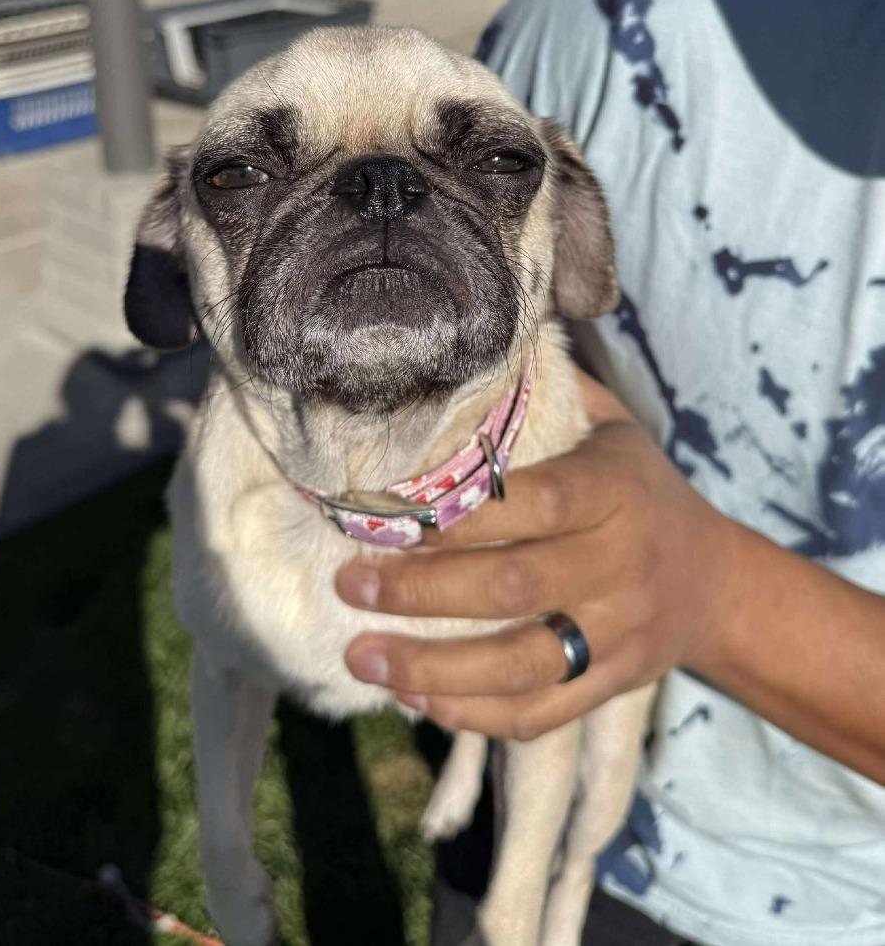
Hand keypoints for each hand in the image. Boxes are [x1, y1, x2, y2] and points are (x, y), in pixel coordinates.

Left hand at [336, 370, 742, 740]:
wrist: (713, 581)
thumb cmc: (636, 489)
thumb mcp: (611, 429)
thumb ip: (548, 398)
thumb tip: (467, 349)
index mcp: (614, 491)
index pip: (530, 503)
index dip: (454, 517)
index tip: (384, 519)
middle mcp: (620, 564)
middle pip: (512, 586)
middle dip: (420, 592)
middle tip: (350, 584)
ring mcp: (619, 633)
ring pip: (521, 663)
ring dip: (432, 668)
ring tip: (361, 658)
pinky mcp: (613, 683)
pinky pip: (541, 711)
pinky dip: (475, 714)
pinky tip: (417, 700)